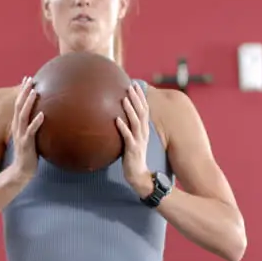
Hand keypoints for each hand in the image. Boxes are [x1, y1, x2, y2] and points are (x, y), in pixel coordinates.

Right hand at [10, 76, 43, 178]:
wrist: (21, 171)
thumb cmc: (28, 155)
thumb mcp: (30, 138)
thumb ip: (34, 128)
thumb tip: (43, 118)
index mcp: (18, 125)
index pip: (19, 104)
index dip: (22, 91)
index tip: (27, 79)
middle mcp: (17, 128)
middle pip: (19, 106)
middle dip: (24, 92)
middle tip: (30, 79)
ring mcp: (21, 135)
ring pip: (23, 116)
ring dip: (29, 103)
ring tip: (35, 91)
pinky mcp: (26, 144)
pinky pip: (31, 131)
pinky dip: (36, 122)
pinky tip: (43, 115)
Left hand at [116, 81, 152, 196]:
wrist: (138, 175)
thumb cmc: (133, 157)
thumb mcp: (132, 140)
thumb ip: (129, 129)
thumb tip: (118, 118)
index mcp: (143, 130)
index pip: (144, 110)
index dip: (140, 97)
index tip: (134, 84)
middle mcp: (143, 133)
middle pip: (142, 112)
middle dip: (136, 98)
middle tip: (130, 86)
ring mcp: (139, 141)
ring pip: (136, 122)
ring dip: (130, 109)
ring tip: (124, 98)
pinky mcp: (132, 149)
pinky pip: (128, 137)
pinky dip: (123, 127)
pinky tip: (117, 119)